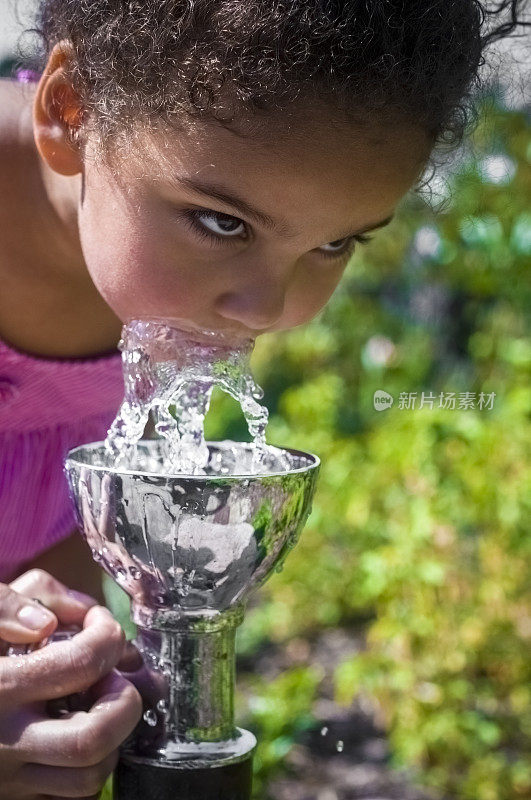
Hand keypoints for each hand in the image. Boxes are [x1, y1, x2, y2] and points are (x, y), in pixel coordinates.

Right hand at [0, 569, 142, 798]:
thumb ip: (7, 606)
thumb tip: (46, 622)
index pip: (81, 663)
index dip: (107, 635)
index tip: (100, 624)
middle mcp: (5, 741)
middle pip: (93, 737)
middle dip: (124, 700)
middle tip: (112, 675)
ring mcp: (9, 779)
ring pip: (88, 778)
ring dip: (113, 739)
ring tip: (98, 705)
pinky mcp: (12, 799)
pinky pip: (68, 797)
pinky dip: (88, 767)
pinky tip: (77, 732)